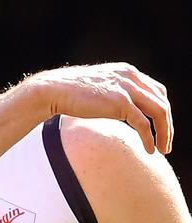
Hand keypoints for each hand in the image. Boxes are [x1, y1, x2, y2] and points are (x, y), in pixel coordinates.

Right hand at [26, 62, 172, 154]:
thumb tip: (115, 111)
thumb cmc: (70, 93)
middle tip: (165, 142)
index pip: (156, 91)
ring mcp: (127, 89)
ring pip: (159, 112)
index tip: (159, 128)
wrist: (55, 90)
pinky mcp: (121, 103)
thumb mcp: (98, 89)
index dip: (161, 110)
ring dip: (164, 132)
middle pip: (162, 101)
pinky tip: (149, 150)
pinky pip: (144, 124)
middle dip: (167, 124)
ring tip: (162, 149)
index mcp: (128, 72)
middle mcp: (132, 77)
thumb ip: (111, 95)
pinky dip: (150, 138)